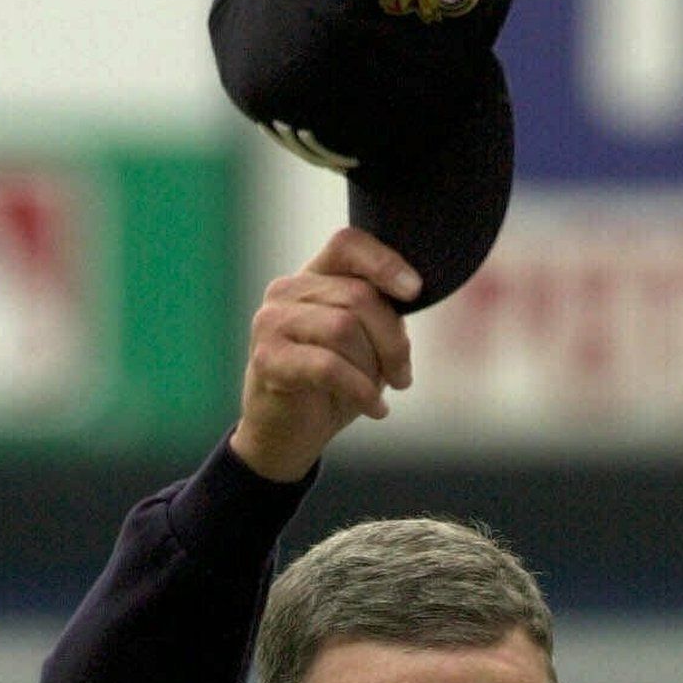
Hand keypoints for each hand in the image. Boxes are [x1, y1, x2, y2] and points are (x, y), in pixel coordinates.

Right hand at [229, 229, 420, 482]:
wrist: (287, 437)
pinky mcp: (268, 358)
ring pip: (345, 329)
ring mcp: (272, 322)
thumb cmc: (330, 389)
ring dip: (374, 368)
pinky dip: (361, 390)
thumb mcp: (365, 346)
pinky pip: (329, 366)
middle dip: (393, 341)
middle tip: (403, 376)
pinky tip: (375, 409)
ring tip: (378, 394)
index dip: (385, 262)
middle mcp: (286, 291)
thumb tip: (407, 297)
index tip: (415, 292)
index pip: (348, 245)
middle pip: (359, 296)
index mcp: (312, 278)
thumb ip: (381, 316)